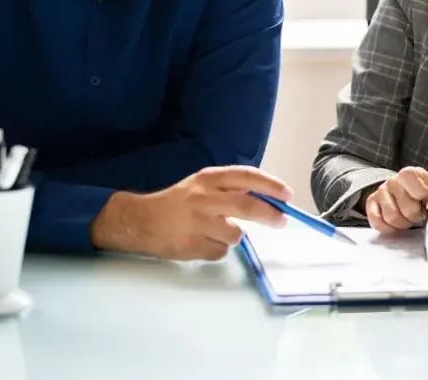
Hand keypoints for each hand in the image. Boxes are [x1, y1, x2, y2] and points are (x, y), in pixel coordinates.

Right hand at [89, 165, 292, 259]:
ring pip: (236, 234)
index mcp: (208, 179)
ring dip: (231, 236)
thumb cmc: (176, 202)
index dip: (270, 185)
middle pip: (248, 206)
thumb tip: (267, 199)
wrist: (140, 221)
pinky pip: (220, 251)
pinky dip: (216, 249)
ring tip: (213, 231)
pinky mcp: (194, 245)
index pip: (246, 177)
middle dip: (270, 215)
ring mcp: (199, 223)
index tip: (286, 194)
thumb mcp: (201, 185)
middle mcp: (204, 198)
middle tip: (281, 221)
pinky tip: (200, 241)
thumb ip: (229, 189)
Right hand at [363, 166, 427, 233]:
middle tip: (417, 215)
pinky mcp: (371, 203)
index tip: (426, 203)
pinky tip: (394, 223)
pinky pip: (377, 221)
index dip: (424, 198)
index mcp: (410, 174)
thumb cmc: (420, 198)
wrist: (403, 198)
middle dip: (415, 217)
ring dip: (402, 223)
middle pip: (408, 207)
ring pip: (392, 216)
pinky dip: (388, 228)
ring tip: (405, 219)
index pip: (418, 187)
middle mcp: (394, 180)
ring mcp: (381, 191)